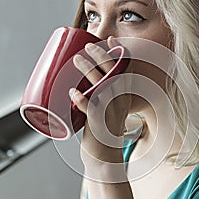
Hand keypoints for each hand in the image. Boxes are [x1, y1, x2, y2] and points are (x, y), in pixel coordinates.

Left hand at [69, 37, 131, 166]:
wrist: (104, 159)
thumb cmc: (102, 132)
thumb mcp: (108, 110)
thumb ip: (98, 96)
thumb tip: (80, 80)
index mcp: (123, 97)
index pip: (126, 71)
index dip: (119, 53)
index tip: (111, 39)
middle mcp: (119, 103)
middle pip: (113, 73)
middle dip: (101, 56)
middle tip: (88, 45)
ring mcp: (109, 113)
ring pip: (101, 87)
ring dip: (88, 71)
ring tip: (76, 60)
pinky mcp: (97, 125)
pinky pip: (90, 110)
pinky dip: (81, 101)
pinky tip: (72, 93)